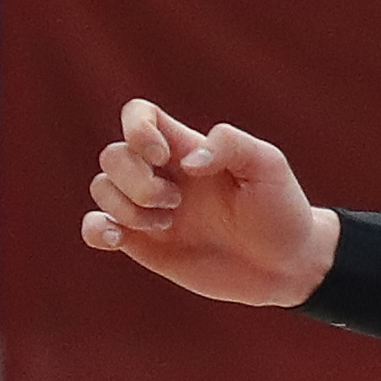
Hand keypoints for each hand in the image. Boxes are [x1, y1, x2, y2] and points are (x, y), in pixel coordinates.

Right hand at [81, 100, 338, 307]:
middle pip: (113, 155)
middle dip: (136, 180)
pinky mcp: (145, 246)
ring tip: (168, 225)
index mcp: (186, 148)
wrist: (286, 266)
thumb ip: (229, 146)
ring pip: (102, 188)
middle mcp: (162, 175)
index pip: (138, 115)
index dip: (137, 129)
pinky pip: (97, 228)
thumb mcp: (267, 166)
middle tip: (177, 203)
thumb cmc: (281, 208)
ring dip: (126, 207)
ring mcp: (150, 210)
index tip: (164, 156)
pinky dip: (95, 230)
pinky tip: (117, 238)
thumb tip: (187, 162)